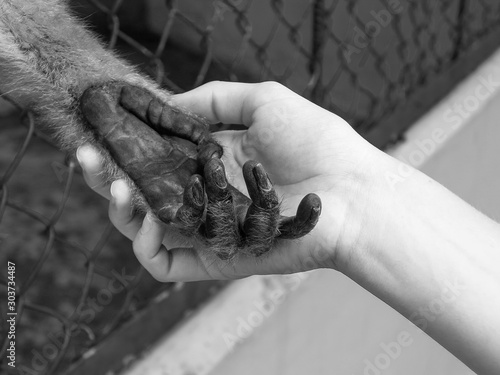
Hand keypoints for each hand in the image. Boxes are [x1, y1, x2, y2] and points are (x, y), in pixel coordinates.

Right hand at [77, 82, 383, 280]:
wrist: (351, 190)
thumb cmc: (316, 142)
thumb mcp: (262, 100)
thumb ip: (212, 99)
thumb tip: (166, 104)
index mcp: (210, 162)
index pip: (153, 159)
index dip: (122, 148)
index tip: (96, 133)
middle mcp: (203, 195)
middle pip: (141, 194)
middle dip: (106, 177)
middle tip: (88, 157)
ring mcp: (206, 228)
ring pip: (143, 229)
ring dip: (119, 209)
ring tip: (119, 186)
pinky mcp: (214, 258)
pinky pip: (164, 264)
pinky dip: (145, 245)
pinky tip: (146, 220)